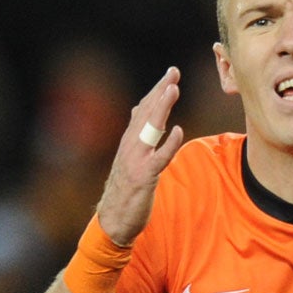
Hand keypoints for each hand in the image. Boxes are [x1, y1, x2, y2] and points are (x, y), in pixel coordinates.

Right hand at [95, 68, 185, 247]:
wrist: (113, 220)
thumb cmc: (124, 190)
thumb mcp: (131, 158)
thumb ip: (138, 136)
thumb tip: (143, 113)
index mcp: (129, 140)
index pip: (144, 109)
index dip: (157, 90)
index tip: (170, 74)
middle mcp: (131, 145)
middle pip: (147, 112)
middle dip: (161, 90)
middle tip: (174, 72)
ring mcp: (136, 160)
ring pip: (150, 128)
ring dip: (162, 108)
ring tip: (173, 90)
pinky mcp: (144, 177)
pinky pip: (159, 158)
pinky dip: (169, 144)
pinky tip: (179, 131)